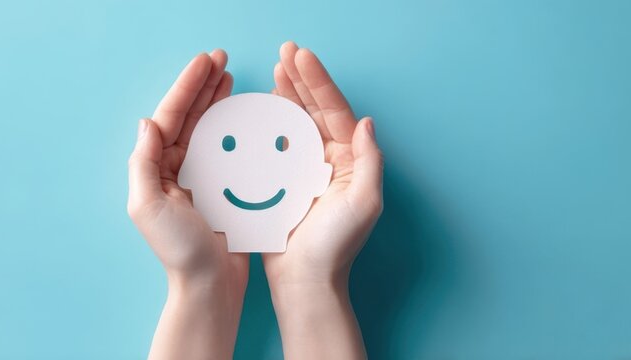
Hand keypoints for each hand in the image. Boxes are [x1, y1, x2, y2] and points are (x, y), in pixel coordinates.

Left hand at [127, 50, 246, 358]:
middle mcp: (173, 169)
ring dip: (216, 101)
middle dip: (202, 86)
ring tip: (230, 77)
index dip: (187, 87)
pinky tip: (242, 114)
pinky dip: (231, 127)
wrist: (209, 286)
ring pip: (206, 128)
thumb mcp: (149, 207)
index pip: (169, 117)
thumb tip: (147, 122)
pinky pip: (225, 148)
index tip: (205, 62)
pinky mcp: (219, 188)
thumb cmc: (179, 251)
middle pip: (187, 116)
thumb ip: (143, 163)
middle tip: (221, 60)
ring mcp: (197, 178)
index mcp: (156, 170)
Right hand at [264, 41, 382, 358]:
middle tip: (287, 51)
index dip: (319, 82)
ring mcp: (305, 171)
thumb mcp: (364, 202)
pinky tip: (261, 107)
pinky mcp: (283, 183)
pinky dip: (271, 123)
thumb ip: (368, 161)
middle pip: (315, 111)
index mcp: (348, 162)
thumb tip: (367, 122)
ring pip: (296, 123)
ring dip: (287, 95)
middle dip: (302, 80)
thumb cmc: (336, 246)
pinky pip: (276, 145)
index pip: (334, 112)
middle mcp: (329, 161)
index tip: (302, 57)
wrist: (305, 281)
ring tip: (277, 69)